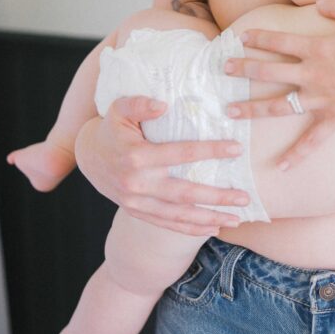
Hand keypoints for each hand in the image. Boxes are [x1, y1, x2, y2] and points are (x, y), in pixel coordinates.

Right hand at [74, 96, 250, 235]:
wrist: (89, 156)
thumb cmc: (112, 128)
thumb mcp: (119, 108)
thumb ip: (140, 104)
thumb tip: (163, 105)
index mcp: (137, 156)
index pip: (182, 154)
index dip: (211, 151)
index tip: (237, 149)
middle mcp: (138, 184)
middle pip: (185, 193)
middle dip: (217, 197)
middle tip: (245, 196)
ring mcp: (137, 202)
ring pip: (178, 215)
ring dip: (210, 218)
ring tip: (237, 218)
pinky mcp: (138, 212)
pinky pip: (167, 225)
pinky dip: (191, 229)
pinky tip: (214, 228)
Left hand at [225, 0, 334, 168]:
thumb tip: (320, 3)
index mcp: (318, 49)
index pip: (280, 41)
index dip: (259, 38)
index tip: (241, 38)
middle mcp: (312, 75)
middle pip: (269, 72)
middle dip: (244, 69)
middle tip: (224, 69)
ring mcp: (320, 100)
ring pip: (277, 106)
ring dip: (251, 109)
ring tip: (230, 111)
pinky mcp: (333, 121)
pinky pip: (311, 142)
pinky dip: (296, 155)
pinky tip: (280, 167)